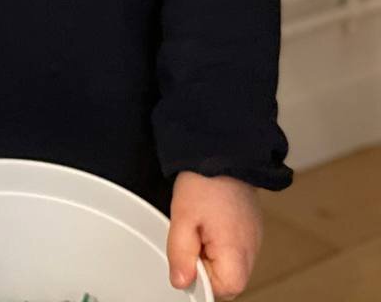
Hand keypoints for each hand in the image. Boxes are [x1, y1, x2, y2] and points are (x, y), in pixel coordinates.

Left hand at [166, 171, 262, 299]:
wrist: (223, 147)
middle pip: (227, 280)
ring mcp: (254, 239)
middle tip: (190, 236)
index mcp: (237, 256)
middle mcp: (252, 252)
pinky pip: (234, 246)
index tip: (186, 257)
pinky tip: (209, 219)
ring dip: (211, 252)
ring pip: (229, 263)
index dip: (198, 279)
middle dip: (204, 266)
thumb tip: (180, 283)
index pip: (220, 291)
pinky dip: (219, 240)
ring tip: (199, 224)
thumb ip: (180, 254)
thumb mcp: (182, 218)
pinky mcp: (251, 227)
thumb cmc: (205, 181)